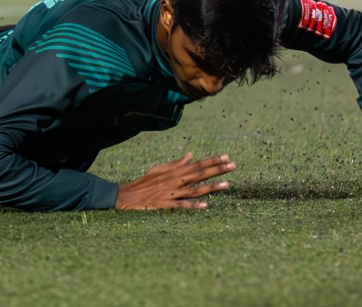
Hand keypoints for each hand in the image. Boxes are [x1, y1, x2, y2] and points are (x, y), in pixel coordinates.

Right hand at [115, 152, 234, 209]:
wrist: (128, 196)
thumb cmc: (144, 182)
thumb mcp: (159, 169)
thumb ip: (176, 163)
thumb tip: (191, 155)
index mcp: (173, 172)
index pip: (196, 164)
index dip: (212, 160)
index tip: (226, 157)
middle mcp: (174, 181)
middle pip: (199, 174)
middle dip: (217, 169)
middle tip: (233, 165)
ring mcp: (172, 193)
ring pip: (195, 190)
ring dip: (211, 187)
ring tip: (228, 184)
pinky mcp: (167, 205)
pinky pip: (182, 206)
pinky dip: (193, 206)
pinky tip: (206, 206)